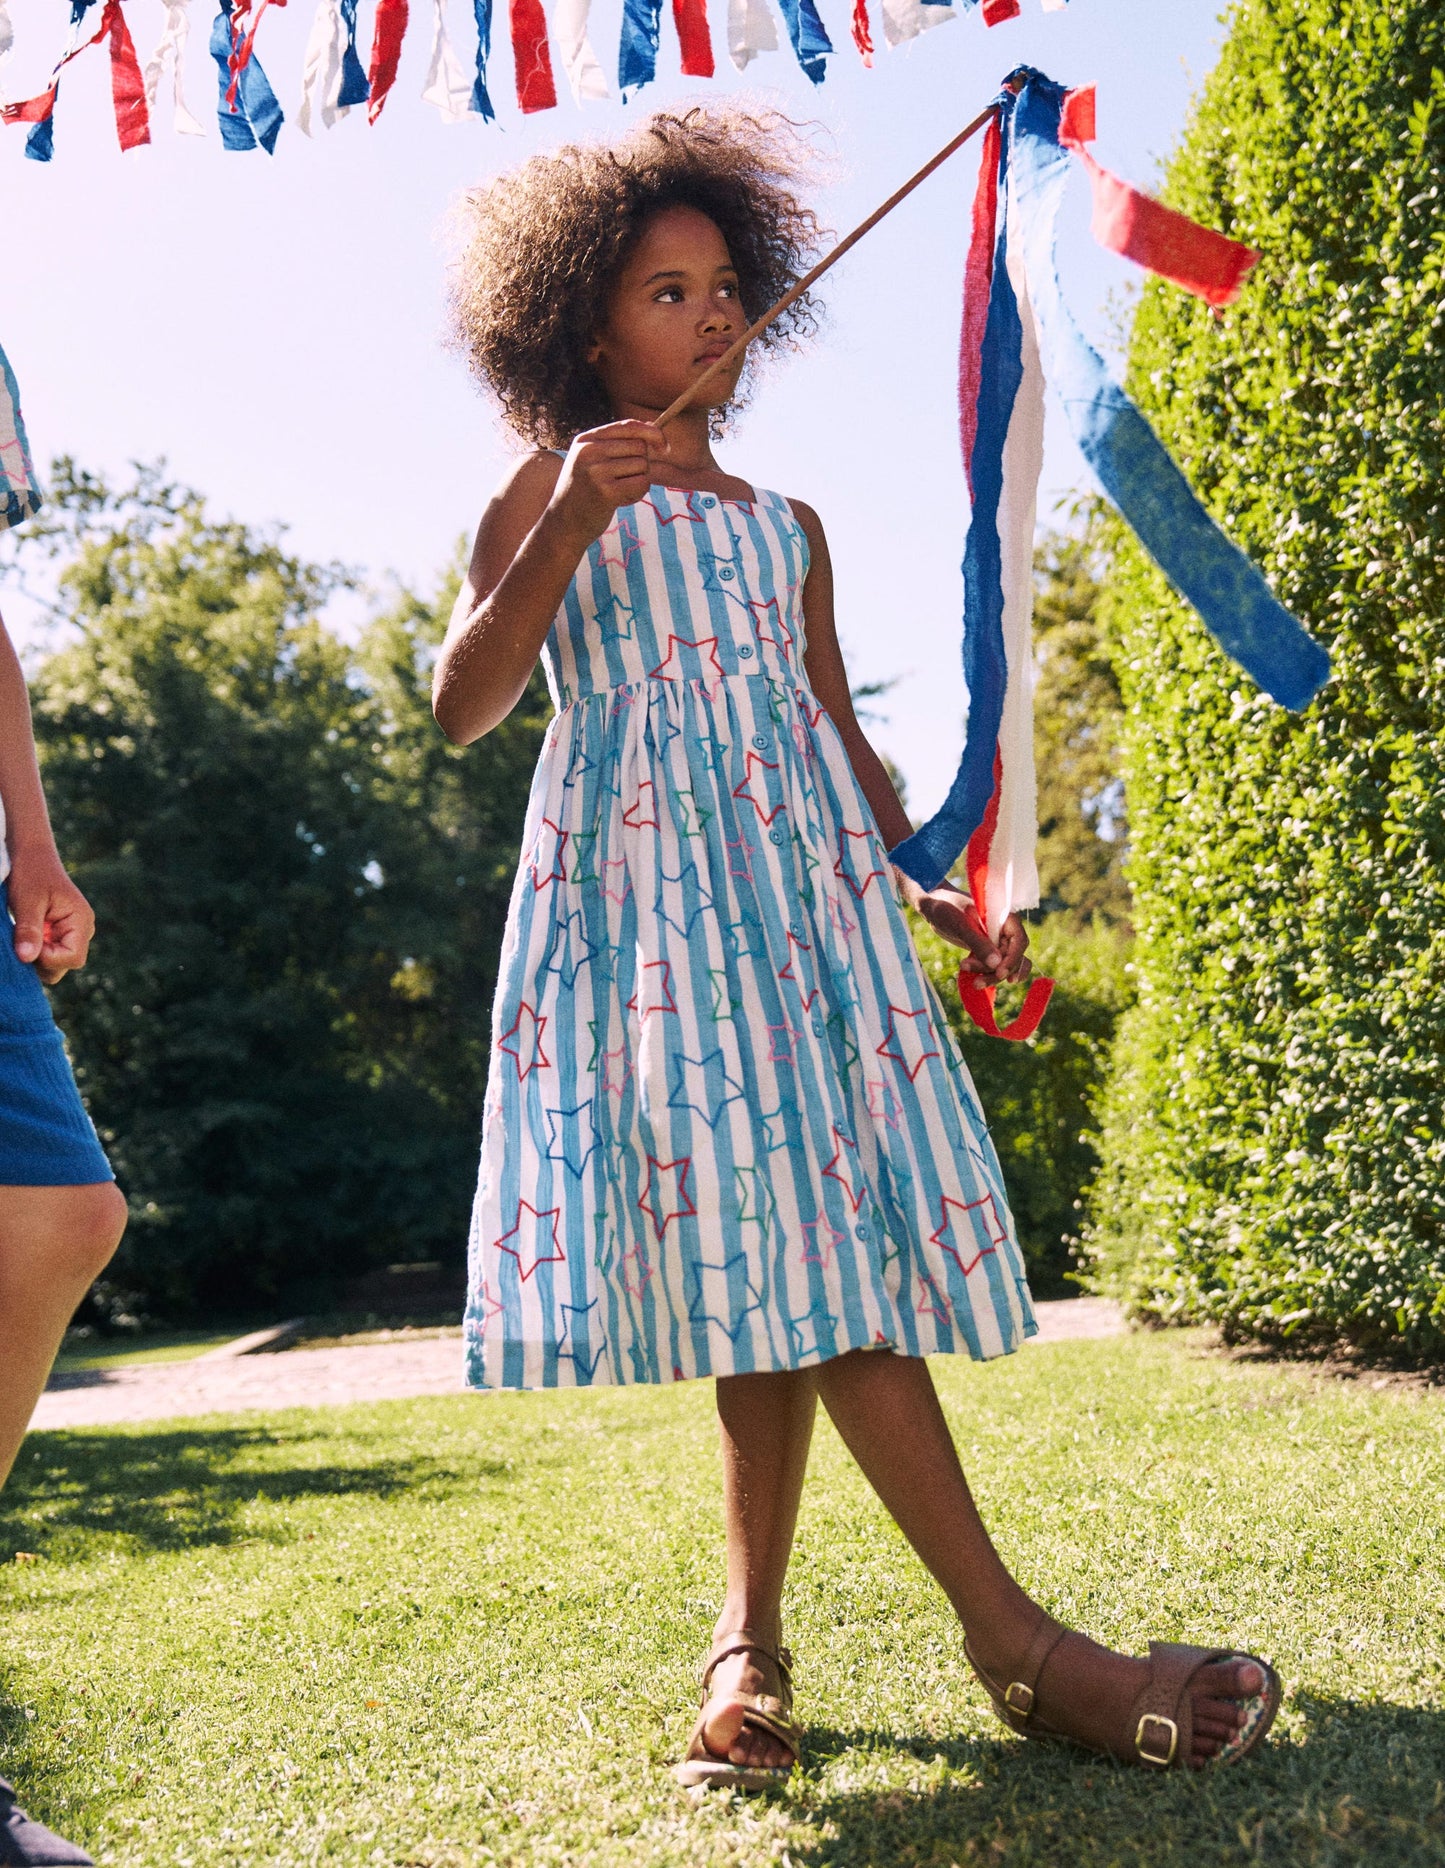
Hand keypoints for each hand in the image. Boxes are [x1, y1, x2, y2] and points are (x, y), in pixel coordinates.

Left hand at [7, 846, 95, 984]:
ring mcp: (73, 932)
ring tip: (23, 935)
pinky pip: (51, 953)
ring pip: (57, 962)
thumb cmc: (31, 872)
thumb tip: (26, 958)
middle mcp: (82, 930)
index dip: (48, 958)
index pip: (73, 958)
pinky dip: (36, 950)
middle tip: (22, 940)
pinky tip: (26, 935)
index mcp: (81, 921)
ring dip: (37, 956)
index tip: (28, 943)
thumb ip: (29, 930)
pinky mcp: (61, 933)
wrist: (31, 855)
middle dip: (42, 960)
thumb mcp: (27, 901)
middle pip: (66, 965)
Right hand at [550, 420, 669, 544]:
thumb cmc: (584, 491)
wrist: (564, 524)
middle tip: (626, 480)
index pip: (629, 426)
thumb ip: (619, 443)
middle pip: (639, 446)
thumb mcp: (592, 460)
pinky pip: (641, 484)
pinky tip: (621, 500)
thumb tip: (652, 425)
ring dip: (639, 481)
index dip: (653, 433)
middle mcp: (589, 451)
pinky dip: (638, 494)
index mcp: (586, 439)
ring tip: (619, 491)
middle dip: (642, 464)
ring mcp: (597, 471)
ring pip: (643, 465)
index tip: (664, 448)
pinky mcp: (606, 492)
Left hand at [915, 886, 1031, 986]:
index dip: (1013, 959)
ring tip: (975, 983)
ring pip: (1005, 964)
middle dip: (998, 971)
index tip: (1000, 973)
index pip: (1019, 941)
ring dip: (993, 976)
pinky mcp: (987, 949)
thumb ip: (979, 943)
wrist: (933, 906)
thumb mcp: (961, 925)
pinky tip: (979, 981)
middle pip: (1013, 957)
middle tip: (978, 982)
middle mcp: (1004, 930)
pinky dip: (989, 974)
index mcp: (1004, 917)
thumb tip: (996, 964)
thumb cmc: (946, 908)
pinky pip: (995, 965)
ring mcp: (996, 940)